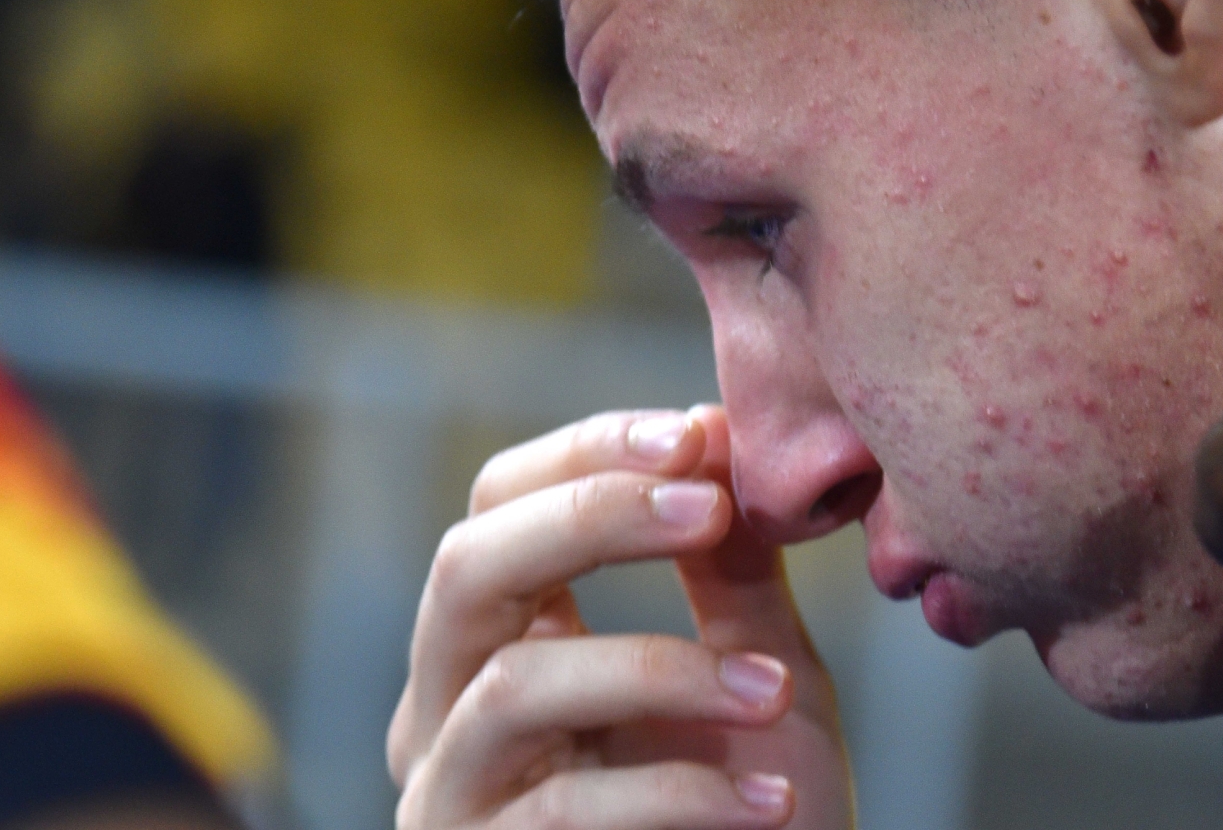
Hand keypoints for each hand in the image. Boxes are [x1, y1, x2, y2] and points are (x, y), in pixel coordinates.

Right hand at [388, 406, 851, 829]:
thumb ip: (730, 572)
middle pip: (464, 568)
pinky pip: (561, 813)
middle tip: (709, 502)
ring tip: (778, 693)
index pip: (497, 505)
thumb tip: (717, 432)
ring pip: (509, 690)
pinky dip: (679, 797)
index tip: (701, 431)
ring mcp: (450, 800)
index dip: (588, 452)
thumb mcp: (757, 683)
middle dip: (590, 516)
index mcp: (500, 646)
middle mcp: (444, 713)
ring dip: (660, 670)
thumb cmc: (758, 828)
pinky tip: (771, 802)